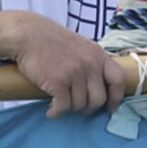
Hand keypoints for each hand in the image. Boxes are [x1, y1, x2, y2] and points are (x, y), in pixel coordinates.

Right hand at [8, 18, 125, 117]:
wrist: (28, 35)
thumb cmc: (52, 41)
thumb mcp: (81, 46)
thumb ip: (92, 62)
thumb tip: (98, 86)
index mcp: (98, 55)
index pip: (118, 80)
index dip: (116, 97)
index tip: (110, 108)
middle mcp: (90, 64)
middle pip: (98, 99)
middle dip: (88, 108)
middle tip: (77, 108)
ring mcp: (75, 73)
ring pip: (80, 105)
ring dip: (69, 109)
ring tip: (60, 104)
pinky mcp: (58, 82)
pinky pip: (63, 106)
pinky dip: (56, 112)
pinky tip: (51, 111)